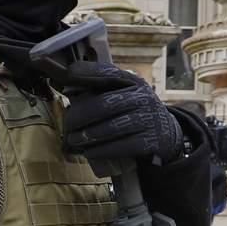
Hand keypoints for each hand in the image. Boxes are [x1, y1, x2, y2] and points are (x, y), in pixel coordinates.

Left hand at [60, 62, 184, 166]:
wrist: (166, 135)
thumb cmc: (133, 112)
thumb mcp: (122, 95)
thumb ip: (95, 89)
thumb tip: (60, 82)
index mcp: (133, 82)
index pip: (108, 73)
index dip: (87, 73)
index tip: (68, 74)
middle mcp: (143, 98)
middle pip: (105, 104)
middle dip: (80, 115)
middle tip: (67, 125)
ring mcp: (148, 120)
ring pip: (112, 128)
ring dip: (87, 136)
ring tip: (73, 140)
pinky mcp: (150, 141)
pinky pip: (121, 147)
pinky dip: (101, 150)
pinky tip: (89, 152)